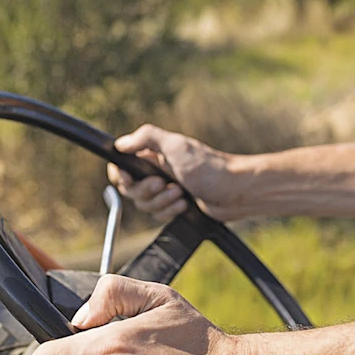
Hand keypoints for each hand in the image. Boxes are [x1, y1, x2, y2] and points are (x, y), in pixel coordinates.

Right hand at [106, 124, 247, 220]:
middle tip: (163, 183)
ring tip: (180, 193)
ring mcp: (165, 190)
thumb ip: (146, 138)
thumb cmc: (208, 167)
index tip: (130, 179)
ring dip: (161, 202)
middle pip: (131, 190)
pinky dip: (170, 211)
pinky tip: (184, 204)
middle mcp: (156, 171)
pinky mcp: (174, 206)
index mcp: (153, 155)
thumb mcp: (175, 146)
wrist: (234, 191)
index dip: (121, 176)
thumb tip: (120, 144)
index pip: (121, 166)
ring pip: (145, 205)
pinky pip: (159, 215)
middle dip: (146, 191)